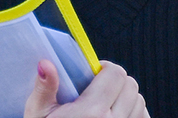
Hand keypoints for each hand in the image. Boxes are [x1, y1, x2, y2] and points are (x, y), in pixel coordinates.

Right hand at [25, 59, 148, 117]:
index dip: (105, 69)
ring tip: (105, 105)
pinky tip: (114, 117)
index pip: (116, 74)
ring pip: (140, 103)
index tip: (93, 74)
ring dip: (126, 99)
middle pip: (131, 86)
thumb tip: (46, 64)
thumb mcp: (37, 115)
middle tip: (98, 89)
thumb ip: (44, 88)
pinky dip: (133, 115)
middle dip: (116, 82)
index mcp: (91, 113)